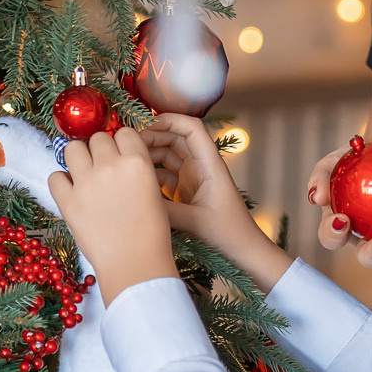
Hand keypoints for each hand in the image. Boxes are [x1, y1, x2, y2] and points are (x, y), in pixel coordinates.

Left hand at [47, 128, 176, 304]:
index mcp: (138, 162)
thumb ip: (136, 168)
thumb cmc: (151, 233)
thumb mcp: (154, 191)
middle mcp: (111, 166)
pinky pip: (54, 177)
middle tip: (103, 168)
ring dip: (78, 158)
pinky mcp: (67, 202)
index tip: (119, 155)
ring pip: (72, 148)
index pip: (124, 132)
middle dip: (100, 150)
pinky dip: (61, 182)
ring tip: (84, 175)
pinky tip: (71, 193)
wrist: (135, 264)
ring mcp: (86, 183)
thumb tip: (118, 156)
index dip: (121, 143)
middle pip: (97, 138)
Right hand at [140, 113, 290, 291]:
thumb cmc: (229, 234)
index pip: (192, 128)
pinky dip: (151, 174)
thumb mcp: (195, 222)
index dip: (169, 120)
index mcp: (210, 164)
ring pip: (168, 155)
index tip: (144, 125)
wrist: (244, 251)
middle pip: (175, 138)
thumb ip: (166, 211)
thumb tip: (135, 199)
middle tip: (128, 144)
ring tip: (127, 161)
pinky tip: (136, 182)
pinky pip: (165, 174)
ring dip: (149, 154)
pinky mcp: (186, 191)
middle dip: (152, 136)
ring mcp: (193, 178)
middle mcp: (201, 166)